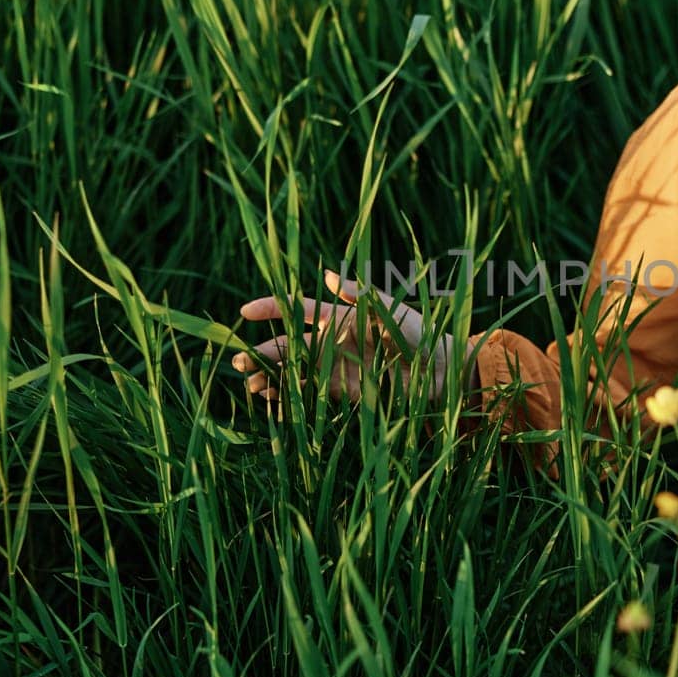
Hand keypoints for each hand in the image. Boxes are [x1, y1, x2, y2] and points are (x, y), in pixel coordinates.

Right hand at [231, 269, 459, 402]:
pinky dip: (290, 398)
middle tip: (238, 362)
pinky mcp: (342, 393)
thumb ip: (358, 293)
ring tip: (249, 385)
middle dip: (261, 352)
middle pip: (288, 346)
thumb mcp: (388, 308)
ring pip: (293, 372)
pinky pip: (310, 395)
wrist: (439, 369)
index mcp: (339, 317)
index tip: (245, 312)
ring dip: (270, 377)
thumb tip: (328, 273)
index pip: (297, 309)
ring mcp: (335, 368)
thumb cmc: (417, 332)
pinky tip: (272, 403)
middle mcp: (331, 342)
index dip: (271, 309)